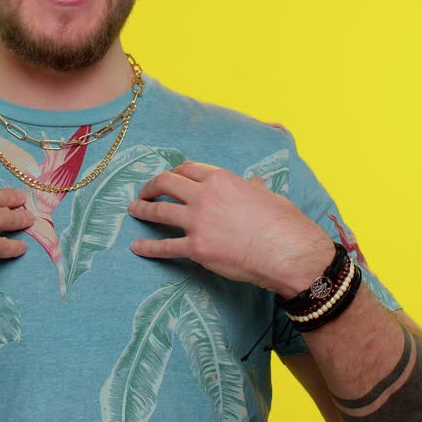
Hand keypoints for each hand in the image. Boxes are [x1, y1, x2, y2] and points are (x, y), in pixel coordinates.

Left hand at [128, 161, 334, 296]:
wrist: (287, 252)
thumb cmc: (284, 223)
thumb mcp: (269, 196)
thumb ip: (255, 188)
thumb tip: (255, 181)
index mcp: (222, 179)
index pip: (188, 169)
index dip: (175, 172)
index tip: (169, 177)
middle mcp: (204, 196)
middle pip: (166, 183)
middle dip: (151, 186)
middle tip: (144, 192)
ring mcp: (198, 221)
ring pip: (159, 211)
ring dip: (142, 210)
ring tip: (133, 210)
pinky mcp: (196, 248)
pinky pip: (165, 246)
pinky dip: (148, 247)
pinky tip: (136, 247)